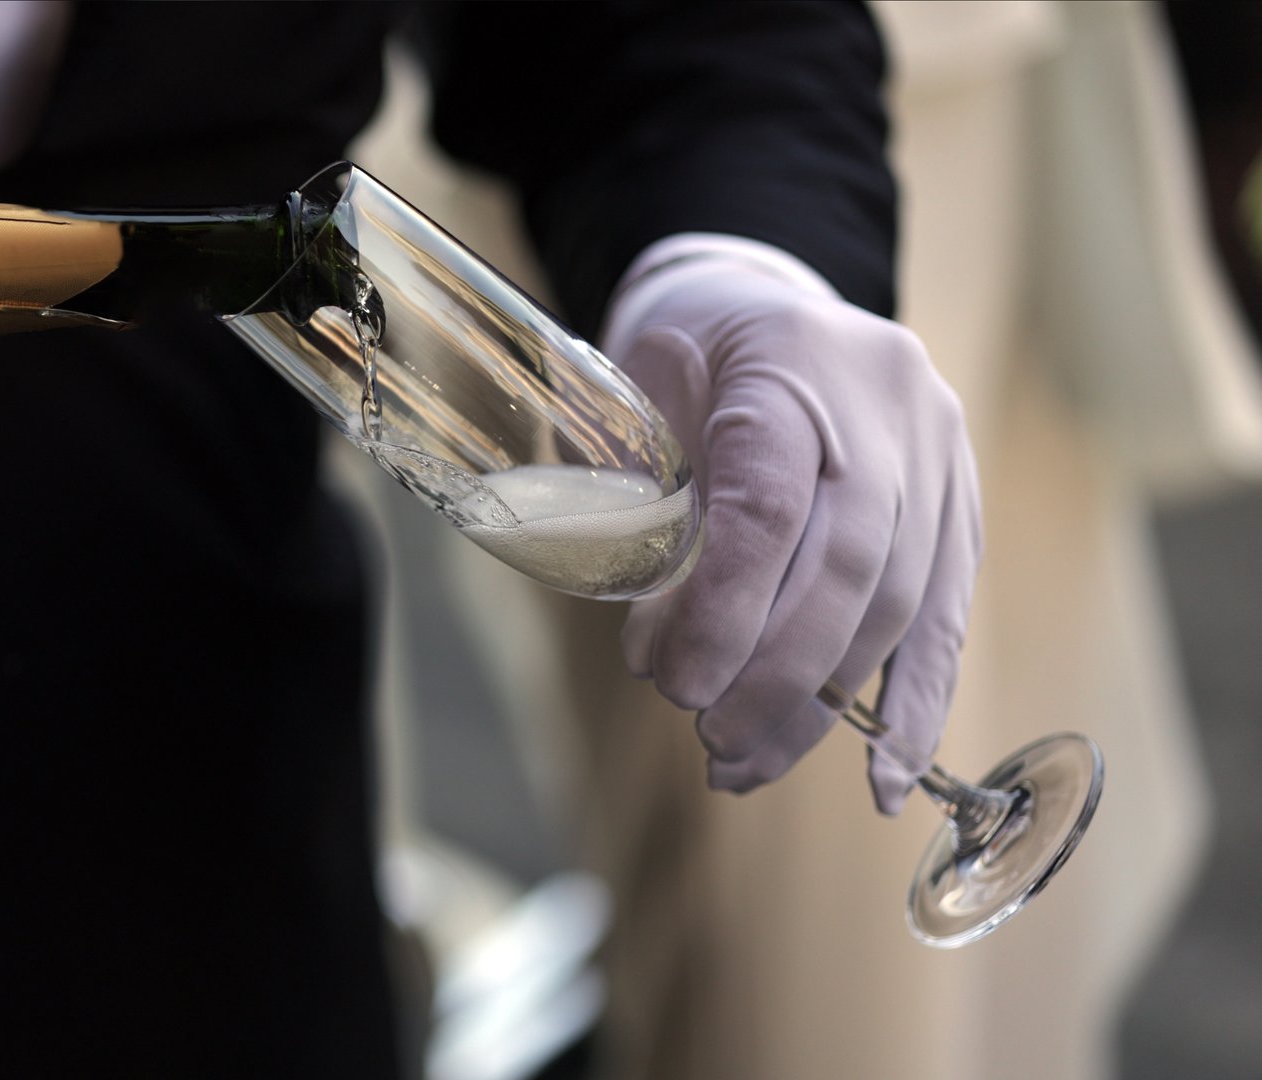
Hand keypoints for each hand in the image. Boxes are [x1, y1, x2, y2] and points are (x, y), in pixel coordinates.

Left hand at [602, 235, 981, 813]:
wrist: (761, 299)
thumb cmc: (682, 358)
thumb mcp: (641, 402)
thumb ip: (651, 509)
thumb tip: (660, 653)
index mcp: (792, 362)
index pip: (769, 505)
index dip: (726, 610)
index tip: (677, 684)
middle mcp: (888, 401)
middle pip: (848, 567)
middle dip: (776, 677)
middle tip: (710, 739)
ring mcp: (942, 447)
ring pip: (901, 602)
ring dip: (826, 706)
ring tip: (750, 763)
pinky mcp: (966, 494)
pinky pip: (948, 612)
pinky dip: (915, 701)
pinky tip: (887, 777)